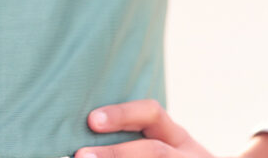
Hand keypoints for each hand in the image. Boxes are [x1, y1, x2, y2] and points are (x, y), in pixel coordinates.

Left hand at [76, 100, 267, 157]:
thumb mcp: (169, 145)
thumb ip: (138, 135)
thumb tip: (89, 123)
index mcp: (179, 139)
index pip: (152, 113)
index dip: (122, 114)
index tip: (91, 121)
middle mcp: (187, 155)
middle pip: (153, 151)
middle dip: (116, 155)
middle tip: (80, 156)